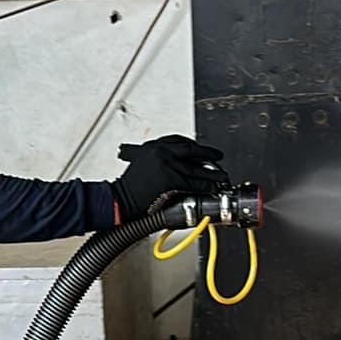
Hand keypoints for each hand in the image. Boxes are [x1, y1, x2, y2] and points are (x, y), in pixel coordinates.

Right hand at [112, 135, 226, 220]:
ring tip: (221, 176)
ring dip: (211, 173)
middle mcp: (160, 151)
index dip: (194, 146)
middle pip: (191, 150)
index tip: (202, 149)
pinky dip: (204, 186)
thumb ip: (158, 161)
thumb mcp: (141, 164)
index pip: (179, 141)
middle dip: (207, 154)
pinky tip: (211, 188)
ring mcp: (165, 164)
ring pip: (194, 169)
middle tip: (218, 157)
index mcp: (153, 146)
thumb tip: (176, 164)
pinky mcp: (169, 179)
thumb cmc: (127, 187)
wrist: (119, 198)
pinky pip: (191, 183)